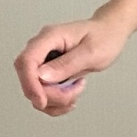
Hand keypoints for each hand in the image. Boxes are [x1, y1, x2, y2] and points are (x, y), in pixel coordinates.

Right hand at [13, 14, 130, 116]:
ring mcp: (43, 61)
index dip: (30, 83)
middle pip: (29, 78)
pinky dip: (56, 101)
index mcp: (50, 37)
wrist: (110, 34)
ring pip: (35, 90)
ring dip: (55, 99)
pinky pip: (43, 93)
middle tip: (74, 93)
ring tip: (77, 89)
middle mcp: (41, 48)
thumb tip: (41, 76)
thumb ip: (67, 63)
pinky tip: (71, 97)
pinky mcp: (47, 72)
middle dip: (50, 94)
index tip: (42, 101)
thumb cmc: (104, 37)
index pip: (27, 61)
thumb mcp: (92, 52)